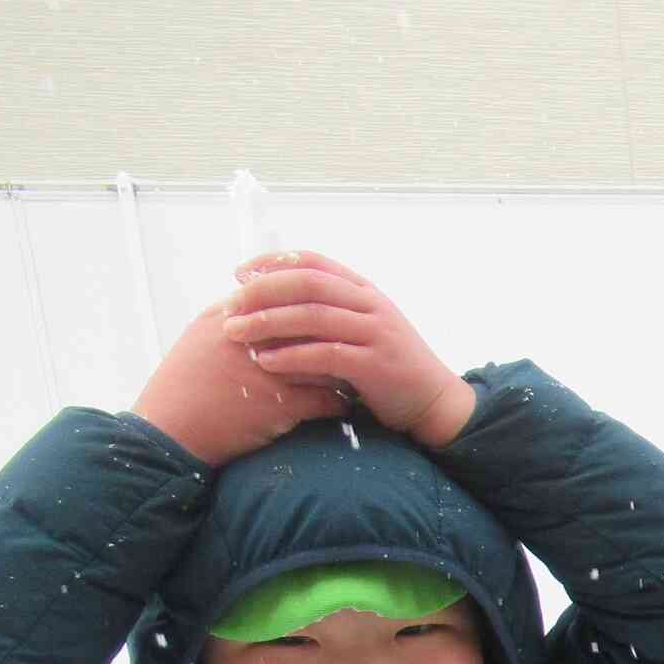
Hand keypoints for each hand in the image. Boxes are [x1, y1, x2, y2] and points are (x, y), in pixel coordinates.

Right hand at [132, 296, 349, 466]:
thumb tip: (262, 295)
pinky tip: (347, 406)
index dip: (313, 306)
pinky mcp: (278, 405)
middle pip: (312, 325)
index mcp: (230, 316)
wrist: (168, 432)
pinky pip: (326, 399)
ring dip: (345, 369)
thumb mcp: (201, 336)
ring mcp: (265, 370)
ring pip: (326, 360)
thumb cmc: (185, 385)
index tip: (335, 316)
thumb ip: (234, 314)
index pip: (285, 295)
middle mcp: (250, 338)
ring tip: (358, 376)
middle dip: (337, 335)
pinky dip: (341, 403)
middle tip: (357, 344)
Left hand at [218, 252, 476, 445]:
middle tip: (229, 306)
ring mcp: (377, 333)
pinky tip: (266, 361)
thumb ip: (326, 314)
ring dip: (268, 322)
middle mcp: (371, 305)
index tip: (238, 274)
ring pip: (313, 315)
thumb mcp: (360, 330)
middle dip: (262, 291)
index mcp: (363, 290)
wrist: (433, 402)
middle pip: (307, 283)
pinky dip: (292, 356)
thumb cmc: (387, 368)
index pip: (312, 261)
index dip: (272, 262)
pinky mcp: (377, 365)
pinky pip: (326, 354)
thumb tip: (269, 306)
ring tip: (236, 333)